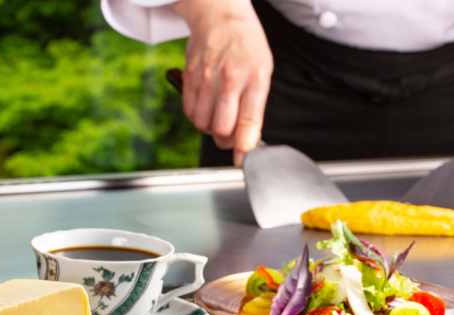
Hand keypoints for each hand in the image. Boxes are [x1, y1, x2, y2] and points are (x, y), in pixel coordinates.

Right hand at [174, 0, 272, 165]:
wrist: (220, 15)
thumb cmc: (246, 45)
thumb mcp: (263, 71)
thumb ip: (256, 106)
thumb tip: (250, 139)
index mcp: (255, 78)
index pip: (248, 123)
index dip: (245, 149)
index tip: (243, 161)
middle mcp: (230, 79)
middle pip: (222, 129)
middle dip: (227, 140)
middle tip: (232, 135)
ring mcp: (207, 78)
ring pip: (203, 124)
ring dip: (211, 129)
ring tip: (220, 118)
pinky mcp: (190, 77)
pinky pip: (190, 112)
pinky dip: (198, 118)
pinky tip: (207, 109)